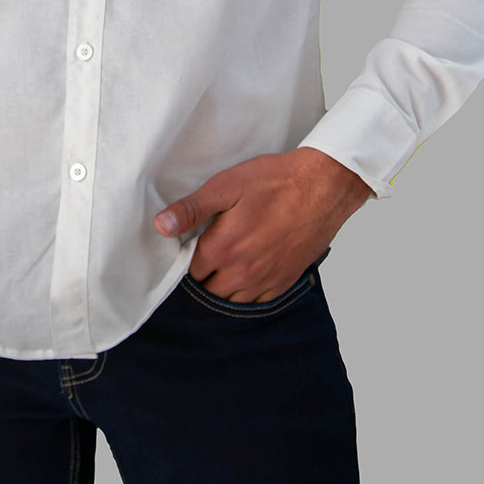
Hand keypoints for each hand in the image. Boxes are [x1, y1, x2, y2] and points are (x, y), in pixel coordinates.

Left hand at [153, 147, 373, 302]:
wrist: (323, 187)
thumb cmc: (275, 181)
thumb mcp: (227, 186)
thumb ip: (192, 209)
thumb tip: (161, 226)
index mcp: (224, 248)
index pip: (190, 270)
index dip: (188, 257)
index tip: (191, 243)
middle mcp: (243, 272)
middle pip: (209, 290)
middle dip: (204, 275)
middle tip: (208, 252)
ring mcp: (266, 280)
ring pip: (232, 300)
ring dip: (224, 287)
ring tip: (226, 263)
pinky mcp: (285, 281)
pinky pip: (258, 302)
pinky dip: (248, 292)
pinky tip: (248, 273)